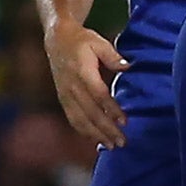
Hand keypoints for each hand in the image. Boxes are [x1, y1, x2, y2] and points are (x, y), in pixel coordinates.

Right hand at [45, 20, 128, 148]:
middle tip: (122, 142)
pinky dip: (83, 131)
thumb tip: (128, 66)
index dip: (111, 110)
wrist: (57, 39)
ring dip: (95, 135)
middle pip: (90, 112)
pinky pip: (72, 118)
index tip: (124, 122)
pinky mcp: (62, 98)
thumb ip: (113, 56)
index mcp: (82, 72)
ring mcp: (65, 94)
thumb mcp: (99, 43)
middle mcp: (71, 86)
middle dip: (106, 129)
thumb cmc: (83, 41)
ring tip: (111, 146)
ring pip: (79, 119)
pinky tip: (96, 139)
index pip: (98, 95)